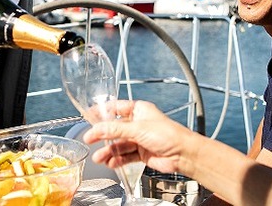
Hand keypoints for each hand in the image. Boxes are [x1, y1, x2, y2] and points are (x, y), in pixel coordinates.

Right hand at [83, 100, 197, 175]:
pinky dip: (117, 160)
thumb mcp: (138, 129)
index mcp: (139, 110)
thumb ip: (116, 130)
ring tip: (99, 158)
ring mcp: (140, 139)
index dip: (102, 112)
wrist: (183, 154)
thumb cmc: (169, 135)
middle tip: (90, 139)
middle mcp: (138, 123)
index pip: (116, 108)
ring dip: (109, 151)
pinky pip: (125, 156)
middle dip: (102, 135)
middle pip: (115, 128)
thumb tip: (97, 129)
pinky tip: (111, 163)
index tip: (89, 116)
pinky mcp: (142, 153)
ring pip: (119, 144)